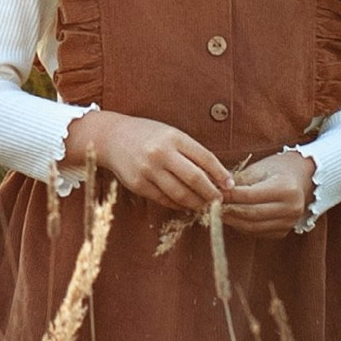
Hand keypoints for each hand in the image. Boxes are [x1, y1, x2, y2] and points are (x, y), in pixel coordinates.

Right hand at [67, 110, 232, 213]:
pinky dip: (178, 205)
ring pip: (180, 194)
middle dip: (212, 193)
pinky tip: (185, 204)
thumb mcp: (170, 134)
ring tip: (205, 206)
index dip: (221, 174)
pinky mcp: (138, 184)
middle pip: (195, 179)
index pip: (205, 158)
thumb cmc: (146, 134)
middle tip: (220, 201)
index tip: (230, 185)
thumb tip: (215, 176)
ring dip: (196, 203)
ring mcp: (148, 170)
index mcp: (173, 137)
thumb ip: (190, 152)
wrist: (110, 137)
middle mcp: (161, 153)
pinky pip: (164, 199)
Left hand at [219, 148, 316, 238]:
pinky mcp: (282, 232)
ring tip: (216, 212)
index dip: (229, 196)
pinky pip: (256, 232)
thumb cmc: (276, 169)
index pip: (250, 196)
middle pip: (251, 214)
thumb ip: (238, 181)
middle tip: (209, 205)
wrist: (300, 178)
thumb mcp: (258, 168)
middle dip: (228, 210)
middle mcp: (291, 209)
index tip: (212, 192)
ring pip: (252, 226)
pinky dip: (241, 226)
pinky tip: (231, 218)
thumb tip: (214, 189)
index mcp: (286, 189)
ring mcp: (289, 223)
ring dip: (232, 220)